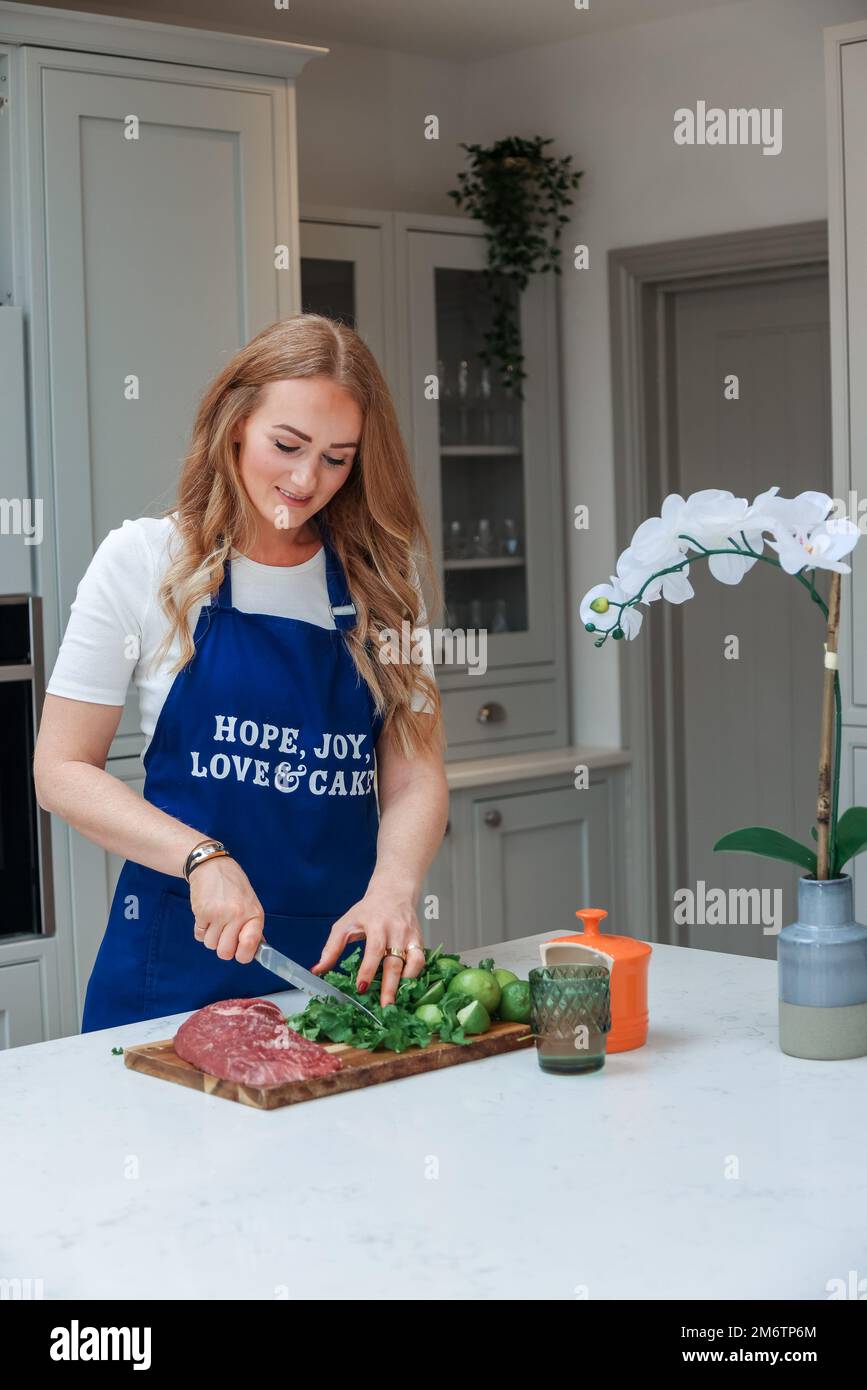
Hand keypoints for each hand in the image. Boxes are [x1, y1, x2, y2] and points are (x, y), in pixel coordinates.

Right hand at [188, 856, 264, 964]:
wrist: (213, 867)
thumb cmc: (234, 887)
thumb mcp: (251, 904)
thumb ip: (253, 927)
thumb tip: (257, 950)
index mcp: (254, 914)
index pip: (250, 946)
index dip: (243, 954)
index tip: (240, 951)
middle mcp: (237, 915)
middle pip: (225, 953)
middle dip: (223, 947)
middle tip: (225, 934)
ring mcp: (218, 914)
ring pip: (210, 945)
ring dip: (211, 937)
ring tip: (216, 921)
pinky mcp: (201, 912)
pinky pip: (199, 936)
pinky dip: (201, 930)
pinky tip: (207, 916)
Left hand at [311, 880, 425, 1005]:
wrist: (393, 892)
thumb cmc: (367, 911)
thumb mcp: (345, 924)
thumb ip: (332, 948)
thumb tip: (318, 970)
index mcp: (376, 925)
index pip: (374, 950)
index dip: (368, 970)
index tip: (361, 988)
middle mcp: (396, 931)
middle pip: (395, 962)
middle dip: (390, 986)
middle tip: (385, 1007)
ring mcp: (411, 936)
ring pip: (414, 962)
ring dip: (406, 982)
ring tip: (398, 999)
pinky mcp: (420, 940)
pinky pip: (421, 960)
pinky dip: (415, 975)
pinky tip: (405, 986)